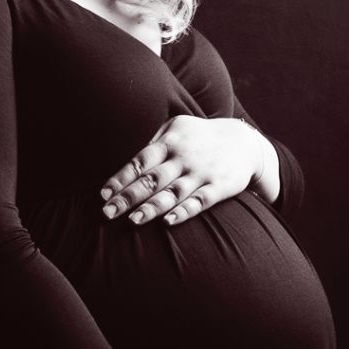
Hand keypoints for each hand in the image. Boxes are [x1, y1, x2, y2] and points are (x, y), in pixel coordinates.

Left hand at [100, 115, 272, 225]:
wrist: (245, 142)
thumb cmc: (200, 137)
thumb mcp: (177, 128)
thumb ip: (154, 143)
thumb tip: (127, 165)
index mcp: (170, 142)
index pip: (140, 162)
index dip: (121, 178)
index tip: (104, 195)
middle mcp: (183, 158)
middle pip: (152, 179)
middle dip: (128, 196)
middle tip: (107, 213)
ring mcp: (201, 173)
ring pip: (173, 192)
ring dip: (152, 207)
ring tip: (133, 220)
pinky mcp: (219, 187)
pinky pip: (199, 201)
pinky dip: (184, 211)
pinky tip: (169, 221)